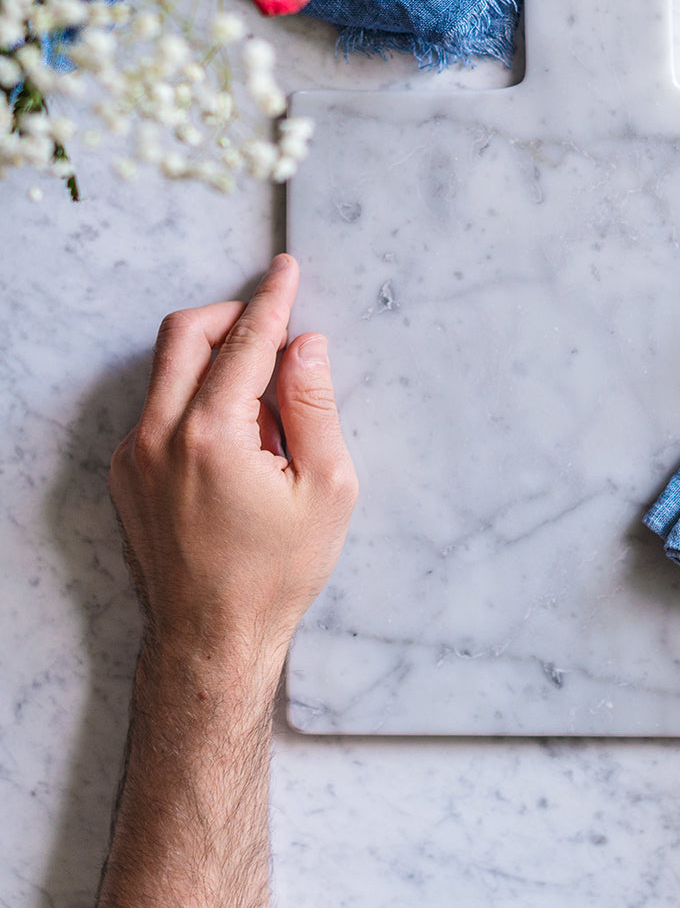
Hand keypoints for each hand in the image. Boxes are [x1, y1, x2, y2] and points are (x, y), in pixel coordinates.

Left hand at [109, 254, 357, 680]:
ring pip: (167, 370)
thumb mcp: (326, 488)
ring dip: (215, 359)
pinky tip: (238, 438)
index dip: (272, 299)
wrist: (211, 637)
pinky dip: (197, 397)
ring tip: (266, 404)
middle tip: (274, 322)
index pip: (245, 341)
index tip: (287, 269)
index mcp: (211, 435)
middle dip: (232, 314)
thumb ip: (315, 406)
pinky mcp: (125, 473)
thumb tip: (306, 346)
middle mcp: (158, 436)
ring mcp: (133, 455)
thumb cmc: (276, 572)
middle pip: (186, 335)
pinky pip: (160, 408)